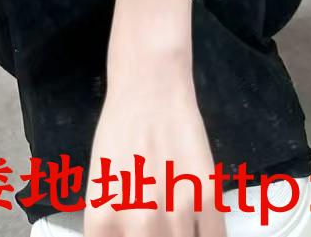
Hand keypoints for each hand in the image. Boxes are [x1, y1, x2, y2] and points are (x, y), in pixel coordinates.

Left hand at [83, 71, 226, 235]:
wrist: (149, 87)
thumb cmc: (120, 132)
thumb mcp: (102, 186)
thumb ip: (115, 226)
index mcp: (104, 218)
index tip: (137, 231)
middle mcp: (139, 219)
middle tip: (160, 225)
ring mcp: (176, 207)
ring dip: (182, 235)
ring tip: (178, 219)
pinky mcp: (208, 193)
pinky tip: (202, 227)